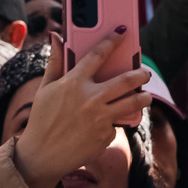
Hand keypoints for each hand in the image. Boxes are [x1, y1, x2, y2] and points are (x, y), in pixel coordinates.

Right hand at [11, 31, 152, 187]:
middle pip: (126, 80)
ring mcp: (100, 118)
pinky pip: (116, 125)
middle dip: (141, 74)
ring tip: (146, 96)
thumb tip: (54, 36)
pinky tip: (107, 124)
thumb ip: (54, 61)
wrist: (42, 156)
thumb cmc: (41, 119)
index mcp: (73, 83)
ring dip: (144, 97)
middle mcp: (90, 98)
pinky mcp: (106, 135)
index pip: (97, 54)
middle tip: (146, 73)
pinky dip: (114, 123)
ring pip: (133, 103)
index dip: (112, 40)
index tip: (123, 31)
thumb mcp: (45, 89)